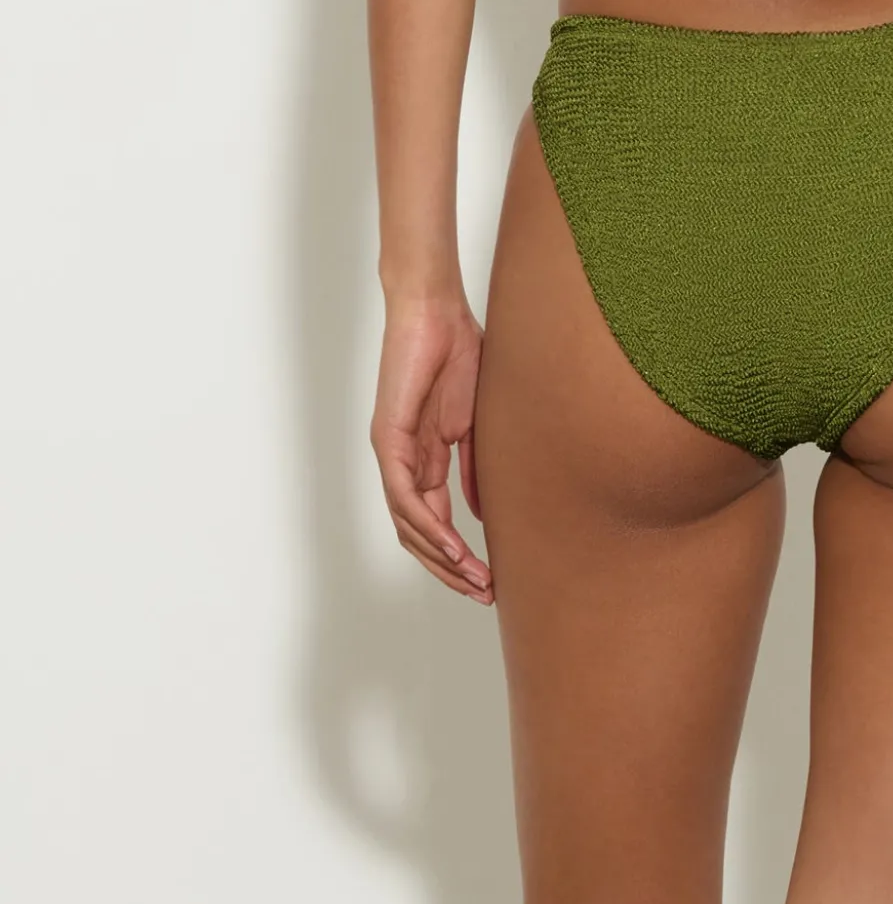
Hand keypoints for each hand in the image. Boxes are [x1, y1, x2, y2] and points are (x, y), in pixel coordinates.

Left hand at [369, 292, 493, 603]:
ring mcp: (393, 453)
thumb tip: (481, 513)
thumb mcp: (477, 421)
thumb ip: (475, 466)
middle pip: (418, 535)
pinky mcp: (389, 439)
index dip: (460, 555)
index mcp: (424, 459)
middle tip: (485, 593)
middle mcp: (403, 463)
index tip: (492, 578)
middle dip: (451, 569)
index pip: (435, 522)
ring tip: (475, 578)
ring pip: (409, 525)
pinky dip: (429, 526)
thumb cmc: (459, 351)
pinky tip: (455, 546)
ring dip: (442, 558)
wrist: (437, 311)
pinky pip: (404, 496)